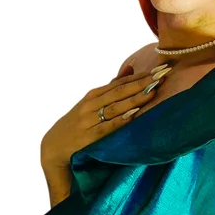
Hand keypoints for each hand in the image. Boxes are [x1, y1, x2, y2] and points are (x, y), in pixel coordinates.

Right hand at [40, 64, 166, 171]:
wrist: (53, 145)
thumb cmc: (78, 122)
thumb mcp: (92, 102)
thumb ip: (112, 88)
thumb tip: (130, 69)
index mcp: (94, 94)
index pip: (121, 82)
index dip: (141, 75)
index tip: (159, 68)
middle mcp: (91, 104)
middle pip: (121, 92)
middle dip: (142, 83)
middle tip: (161, 76)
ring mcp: (89, 120)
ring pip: (115, 107)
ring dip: (135, 99)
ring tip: (152, 92)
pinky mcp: (88, 137)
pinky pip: (107, 127)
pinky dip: (120, 121)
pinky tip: (133, 115)